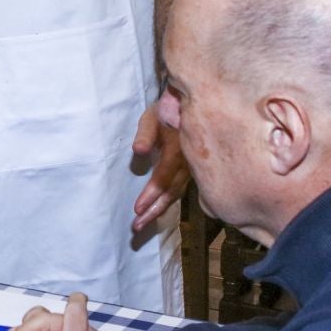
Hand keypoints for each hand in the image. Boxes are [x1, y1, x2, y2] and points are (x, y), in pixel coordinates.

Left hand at [129, 101, 187, 234]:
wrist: (193, 104)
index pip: (163, 177)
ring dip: (159, 210)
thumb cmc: (167, 108)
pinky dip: (168, 202)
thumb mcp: (153, 116)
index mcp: (178, 150)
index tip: (137, 209)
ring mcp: (193, 168)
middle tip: (136, 227)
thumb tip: (138, 151)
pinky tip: (158, 211)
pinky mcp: (193, 171)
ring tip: (142, 224)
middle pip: (171, 192)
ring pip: (176, 193)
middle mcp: (188, 163)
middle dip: (153, 211)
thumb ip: (145, 134)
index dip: (151, 194)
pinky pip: (180, 189)